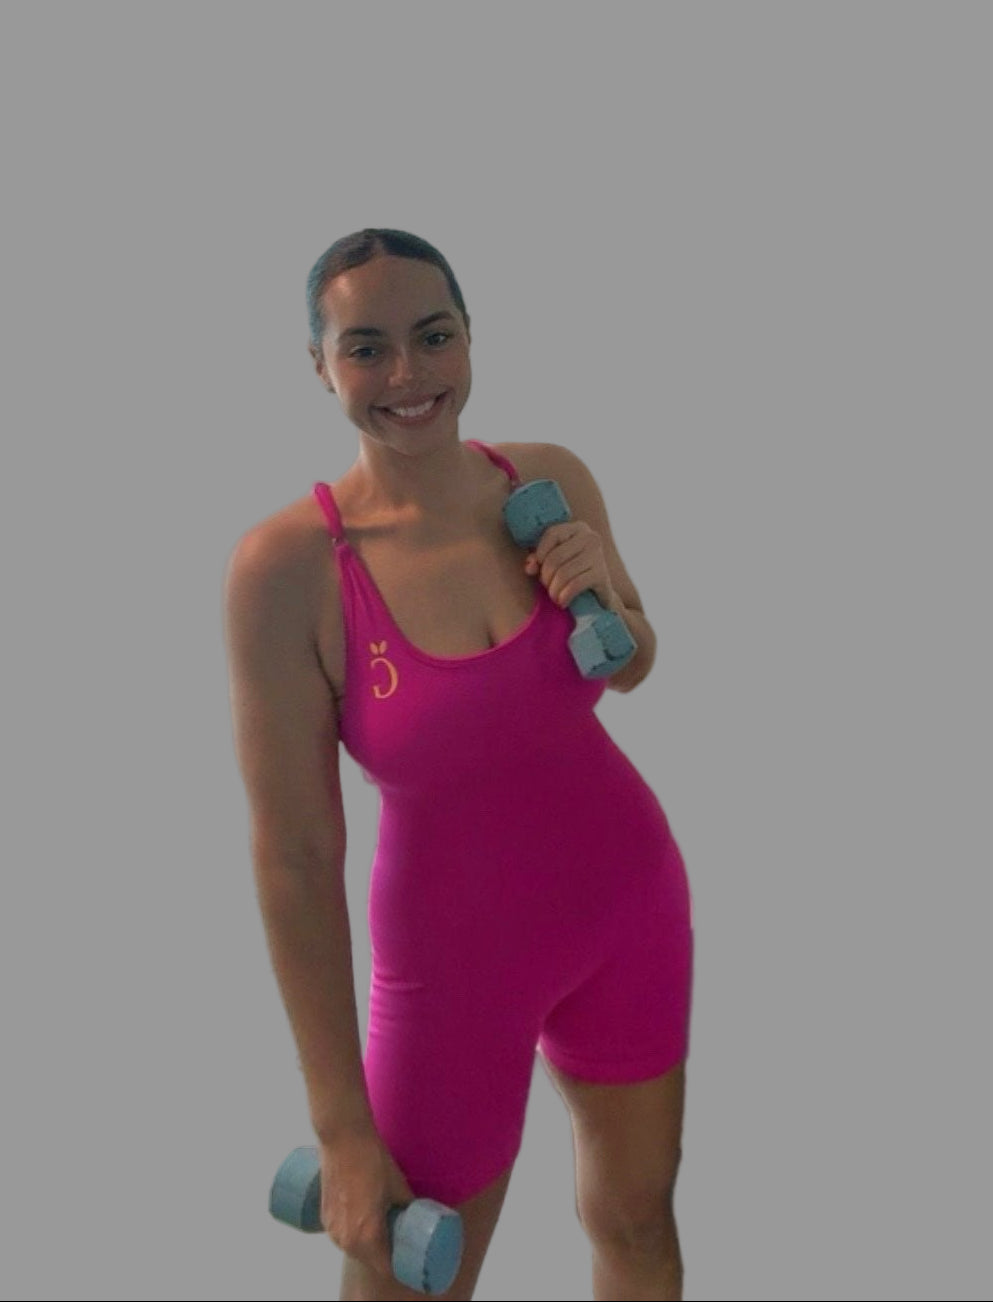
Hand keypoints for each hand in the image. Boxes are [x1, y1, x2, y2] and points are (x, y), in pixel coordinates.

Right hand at [319, 1121, 416, 1282]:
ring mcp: (332, 1230)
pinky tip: (363, 1222)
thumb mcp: (398, 1185)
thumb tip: (416, 1213)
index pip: (385, 1267)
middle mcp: (346, 1240)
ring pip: (354, 1249)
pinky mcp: (324, 1217)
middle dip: (384, 1254)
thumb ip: (407, 1205)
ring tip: (383, 1228)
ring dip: (368, 1246)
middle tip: (399, 1239)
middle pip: (369, 1260)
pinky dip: (354, 1235)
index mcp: (366, 1236)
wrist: (342, 1138)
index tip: (408, 1255)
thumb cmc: (373, 1160)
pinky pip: (342, 1236)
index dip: (399, 1265)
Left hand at [524, 520, 616, 609]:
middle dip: (546, 577)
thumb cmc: (572, 573)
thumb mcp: (553, 561)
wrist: (598, 594)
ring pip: (564, 573)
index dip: (539, 552)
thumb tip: (530, 567)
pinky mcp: (602, 574)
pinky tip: (562, 602)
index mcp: (577, 528)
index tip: (537, 568)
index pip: (552, 534)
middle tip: (547, 587)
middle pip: (555, 557)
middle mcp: (590, 538)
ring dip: (554, 590)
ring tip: (554, 596)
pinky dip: (564, 596)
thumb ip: (538, 559)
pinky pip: (575, 585)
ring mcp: (598, 555)